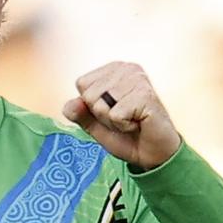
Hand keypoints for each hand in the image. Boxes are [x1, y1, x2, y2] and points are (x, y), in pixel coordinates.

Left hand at [62, 62, 182, 170]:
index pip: (82, 84)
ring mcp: (138, 79)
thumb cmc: (127, 136)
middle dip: (102, 115)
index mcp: (114, 69)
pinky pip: (116, 115)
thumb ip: (80, 113)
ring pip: (101, 105)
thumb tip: (70, 105)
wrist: (153, 154)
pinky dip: (124, 126)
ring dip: (114, 122)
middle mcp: (127, 68)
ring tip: (132, 121)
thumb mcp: (95, 125)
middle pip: (89, 95)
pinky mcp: (145, 94)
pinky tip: (139, 123)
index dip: (92, 107)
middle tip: (124, 119)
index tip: (113, 112)